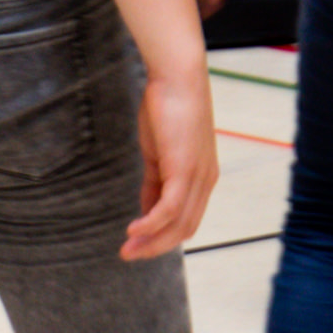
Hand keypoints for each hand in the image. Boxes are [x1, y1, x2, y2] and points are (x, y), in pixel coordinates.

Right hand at [123, 66, 216, 262]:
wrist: (178, 78)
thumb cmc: (168, 107)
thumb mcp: (159, 152)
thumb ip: (155, 181)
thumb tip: (147, 208)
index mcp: (202, 177)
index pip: (186, 219)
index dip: (163, 236)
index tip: (138, 243)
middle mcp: (205, 182)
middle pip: (184, 229)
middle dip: (156, 246)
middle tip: (130, 255)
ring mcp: (197, 177)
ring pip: (178, 224)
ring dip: (151, 241)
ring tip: (127, 250)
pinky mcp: (185, 171)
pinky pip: (169, 209)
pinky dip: (151, 224)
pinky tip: (133, 229)